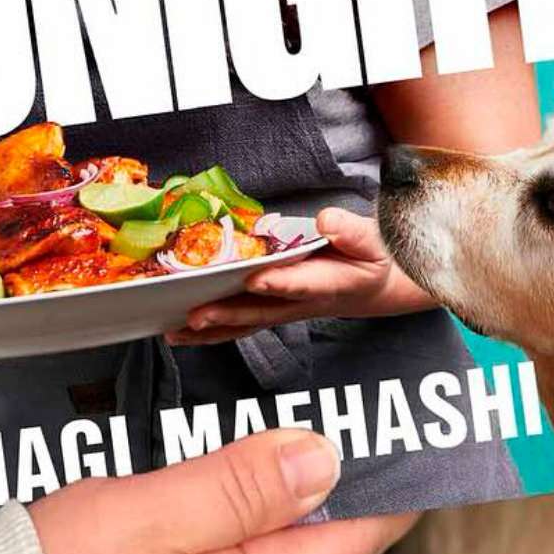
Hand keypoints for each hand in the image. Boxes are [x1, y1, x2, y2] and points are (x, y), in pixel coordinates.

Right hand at [32, 426, 411, 553]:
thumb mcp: (155, 520)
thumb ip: (242, 487)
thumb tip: (329, 456)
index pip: (353, 536)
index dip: (399, 484)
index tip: (434, 435)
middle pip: (305, 535)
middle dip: (336, 469)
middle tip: (360, 400)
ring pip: (250, 540)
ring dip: (272, 481)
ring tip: (287, 412)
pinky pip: (200, 552)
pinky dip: (216, 501)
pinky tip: (197, 464)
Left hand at [168, 207, 433, 344]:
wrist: (377, 285)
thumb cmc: (372, 258)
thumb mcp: (375, 241)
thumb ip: (352, 232)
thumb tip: (326, 220)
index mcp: (333, 283)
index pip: (304, 284)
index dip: (280, 283)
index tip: (255, 279)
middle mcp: (305, 303)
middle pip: (264, 312)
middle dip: (229, 314)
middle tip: (196, 315)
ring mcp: (288, 310)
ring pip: (248, 324)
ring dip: (213, 328)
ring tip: (176, 331)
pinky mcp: (276, 309)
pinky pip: (243, 324)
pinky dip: (214, 330)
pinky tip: (184, 333)